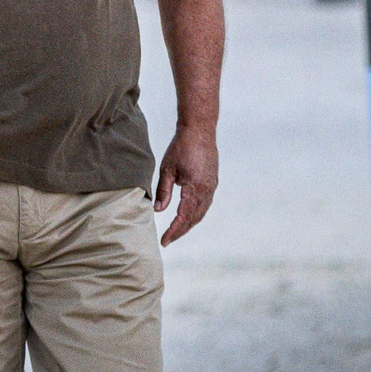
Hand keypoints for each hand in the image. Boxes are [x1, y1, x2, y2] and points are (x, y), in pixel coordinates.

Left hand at [153, 127, 217, 246]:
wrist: (200, 131)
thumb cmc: (181, 147)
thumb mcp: (167, 169)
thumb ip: (163, 191)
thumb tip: (158, 210)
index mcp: (195, 188)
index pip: (184, 216)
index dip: (174, 230)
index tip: (164, 241)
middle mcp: (207, 190)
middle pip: (194, 218)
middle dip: (181, 231)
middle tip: (167, 240)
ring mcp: (212, 187)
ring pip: (201, 213)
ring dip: (189, 224)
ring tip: (175, 232)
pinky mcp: (212, 182)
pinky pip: (204, 204)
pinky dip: (195, 214)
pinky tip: (187, 217)